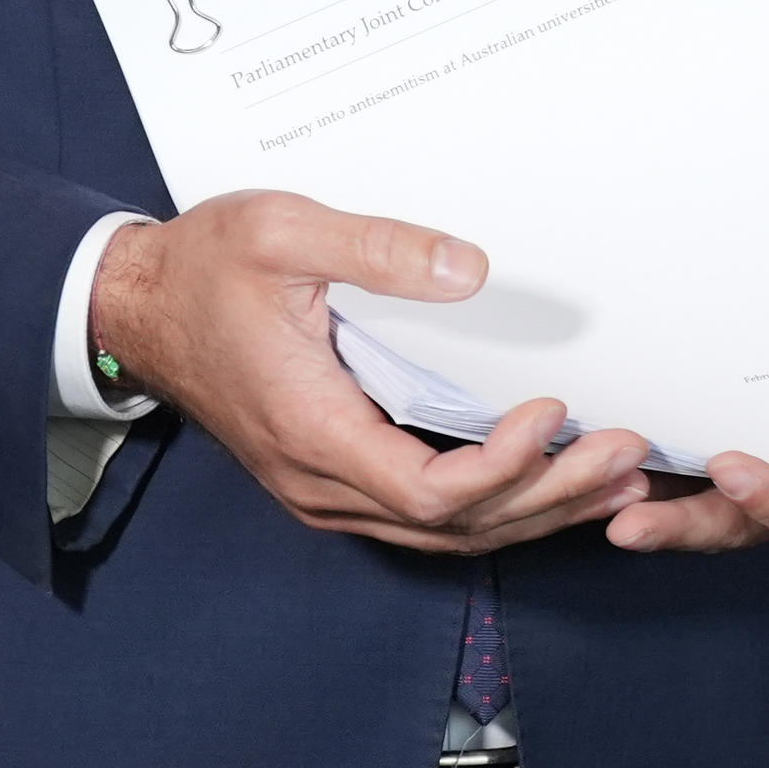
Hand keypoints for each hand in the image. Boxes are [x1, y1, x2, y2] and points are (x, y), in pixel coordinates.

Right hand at [92, 191, 661, 552]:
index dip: (503, 467)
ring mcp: (326, 489)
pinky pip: (426, 517)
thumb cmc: (205, 268)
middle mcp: (320, 482)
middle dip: (549, 498)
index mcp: (311, 429)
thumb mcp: (282, 233)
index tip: (554, 414)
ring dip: (534, 511)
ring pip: (446, 534)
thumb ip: (376, 247)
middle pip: (453, 527)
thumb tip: (470, 268)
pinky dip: (495, 505)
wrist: (137, 307)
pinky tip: (549, 480)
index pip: (426, 491)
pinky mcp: (335, 478)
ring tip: (618, 484)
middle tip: (630, 460)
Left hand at [604, 253, 768, 557]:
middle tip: (633, 516)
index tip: (734, 468)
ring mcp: (756, 457)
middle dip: (687, 526)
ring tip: (597, 500)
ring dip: (649, 509)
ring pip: (698, 506)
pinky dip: (633, 467)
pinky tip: (589, 449)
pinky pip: (673, 463)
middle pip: (740, 525)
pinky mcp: (715, 429)